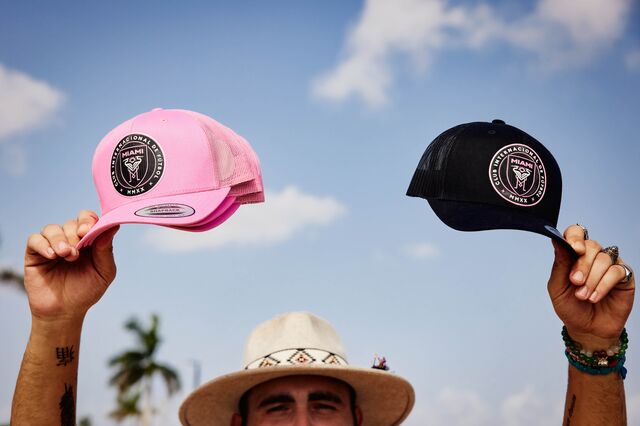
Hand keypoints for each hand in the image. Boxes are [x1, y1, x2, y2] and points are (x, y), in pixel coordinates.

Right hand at [24, 210, 118, 321]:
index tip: (88, 230)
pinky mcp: (35, 254)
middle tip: (76, 250)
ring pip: (52, 228)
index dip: (88, 220)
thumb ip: (106, 250)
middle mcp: (70, 240)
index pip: (88, 219)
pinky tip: (51, 255)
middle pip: (71, 223)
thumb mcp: (104, 272)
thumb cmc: (86, 291)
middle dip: (74, 234)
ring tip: (66, 254)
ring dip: (59, 239)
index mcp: (89, 241)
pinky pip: (35, 239)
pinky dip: (43, 244)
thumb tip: (113, 226)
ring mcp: (52, 245)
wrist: (65, 312)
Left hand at [548, 225, 634, 347]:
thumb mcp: (557, 288)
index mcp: (574, 255)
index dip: (575, 237)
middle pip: (591, 245)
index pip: (576, 233)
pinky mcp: (624, 276)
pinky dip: (603, 285)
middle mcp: (593, 257)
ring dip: (591, 279)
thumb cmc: (570, 307)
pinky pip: (616, 271)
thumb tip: (557, 241)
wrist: (587, 329)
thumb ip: (559, 265)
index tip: (574, 249)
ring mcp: (609, 265)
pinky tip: (595, 297)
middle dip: (582, 265)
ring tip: (583, 296)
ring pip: (603, 259)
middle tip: (576, 282)